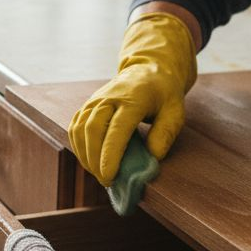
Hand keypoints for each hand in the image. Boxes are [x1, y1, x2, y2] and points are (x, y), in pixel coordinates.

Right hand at [69, 12, 196, 184]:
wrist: (147, 70)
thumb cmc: (163, 95)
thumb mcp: (175, 112)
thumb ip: (166, 134)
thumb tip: (152, 158)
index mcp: (133, 99)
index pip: (117, 129)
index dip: (110, 154)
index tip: (109, 176)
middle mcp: (109, 97)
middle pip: (93, 130)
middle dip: (95, 159)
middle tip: (106, 181)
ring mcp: (95, 100)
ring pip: (79, 130)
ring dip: (85, 156)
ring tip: (98, 173)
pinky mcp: (87, 105)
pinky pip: (74, 128)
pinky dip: (78, 147)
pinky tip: (89, 160)